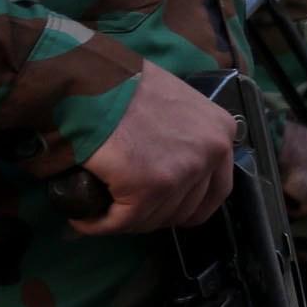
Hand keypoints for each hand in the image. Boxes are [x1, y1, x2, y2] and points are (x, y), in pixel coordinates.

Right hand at [73, 61, 235, 235]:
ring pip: (154, 218)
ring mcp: (182, 173)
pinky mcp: (148, 189)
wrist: (91, 81)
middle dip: (154, 213)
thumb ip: (187, 135)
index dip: (187, 205)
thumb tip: (173, 164)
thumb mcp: (177, 103)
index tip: (163, 206)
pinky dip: (100, 225)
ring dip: (126, 219)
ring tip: (103, 209)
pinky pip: (122, 222)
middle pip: (186, 208)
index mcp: (222, 133)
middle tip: (125, 207)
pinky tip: (85, 220)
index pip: (216, 190)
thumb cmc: (126, 85)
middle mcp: (212, 154)